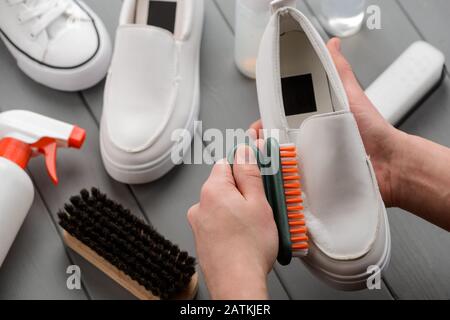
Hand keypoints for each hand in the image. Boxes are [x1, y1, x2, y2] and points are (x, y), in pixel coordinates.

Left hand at [188, 146, 277, 298]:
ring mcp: (200, 224)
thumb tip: (244, 151)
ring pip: (223, 204)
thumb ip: (249, 173)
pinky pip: (219, 222)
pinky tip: (245, 236)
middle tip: (263, 202)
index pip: (228, 162)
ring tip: (256, 225)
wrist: (236, 284)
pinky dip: (231, 224)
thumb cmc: (248, 249)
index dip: (245, 161)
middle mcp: (200, 205)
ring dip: (238, 208)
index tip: (257, 162)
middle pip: (225, 184)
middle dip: (244, 190)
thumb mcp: (258, 203)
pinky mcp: (203, 240)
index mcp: (212, 190)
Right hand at [251, 38, 404, 206]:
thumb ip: (338, 70)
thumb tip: (332, 45)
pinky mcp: (313, 178)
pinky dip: (281, 178)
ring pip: (278, 159)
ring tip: (266, 160)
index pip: (279, 117)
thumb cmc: (371, 130)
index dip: (264, 119)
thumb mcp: (350, 95)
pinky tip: (277, 176)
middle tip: (259, 142)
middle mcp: (307, 139)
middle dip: (260, 141)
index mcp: (312, 118)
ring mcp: (308, 159)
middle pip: (273, 140)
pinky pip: (291, 178)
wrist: (388, 163)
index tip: (258, 123)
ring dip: (268, 160)